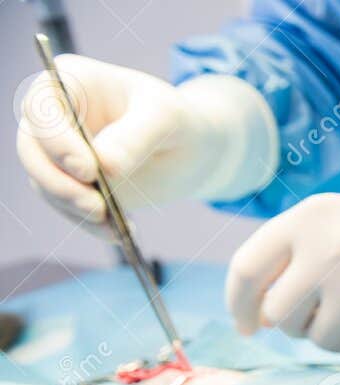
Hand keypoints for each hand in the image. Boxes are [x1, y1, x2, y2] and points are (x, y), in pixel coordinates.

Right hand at [15, 56, 273, 227]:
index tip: (89, 170)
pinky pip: (67, 207)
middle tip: (96, 208)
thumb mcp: (166, 118)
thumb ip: (134, 138)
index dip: (57, 141)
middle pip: (32, 149)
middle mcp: (55, 116)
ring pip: (45, 183)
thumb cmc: (176, 120)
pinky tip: (118, 232)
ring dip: (73, 208)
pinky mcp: (73, 184)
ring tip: (113, 224)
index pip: (42, 109)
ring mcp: (60, 152)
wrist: (191, 150)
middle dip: (58, 183)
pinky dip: (89, 224)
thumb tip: (104, 167)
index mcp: (71, 81)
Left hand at [225, 169, 339, 362]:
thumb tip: (257, 316)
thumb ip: (297, 255)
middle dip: (303, 326)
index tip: (249, 328)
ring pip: (322, 341)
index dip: (240, 306)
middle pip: (282, 317)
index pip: (246, 269)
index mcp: (310, 217)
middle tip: (336, 314)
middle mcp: (331, 247)